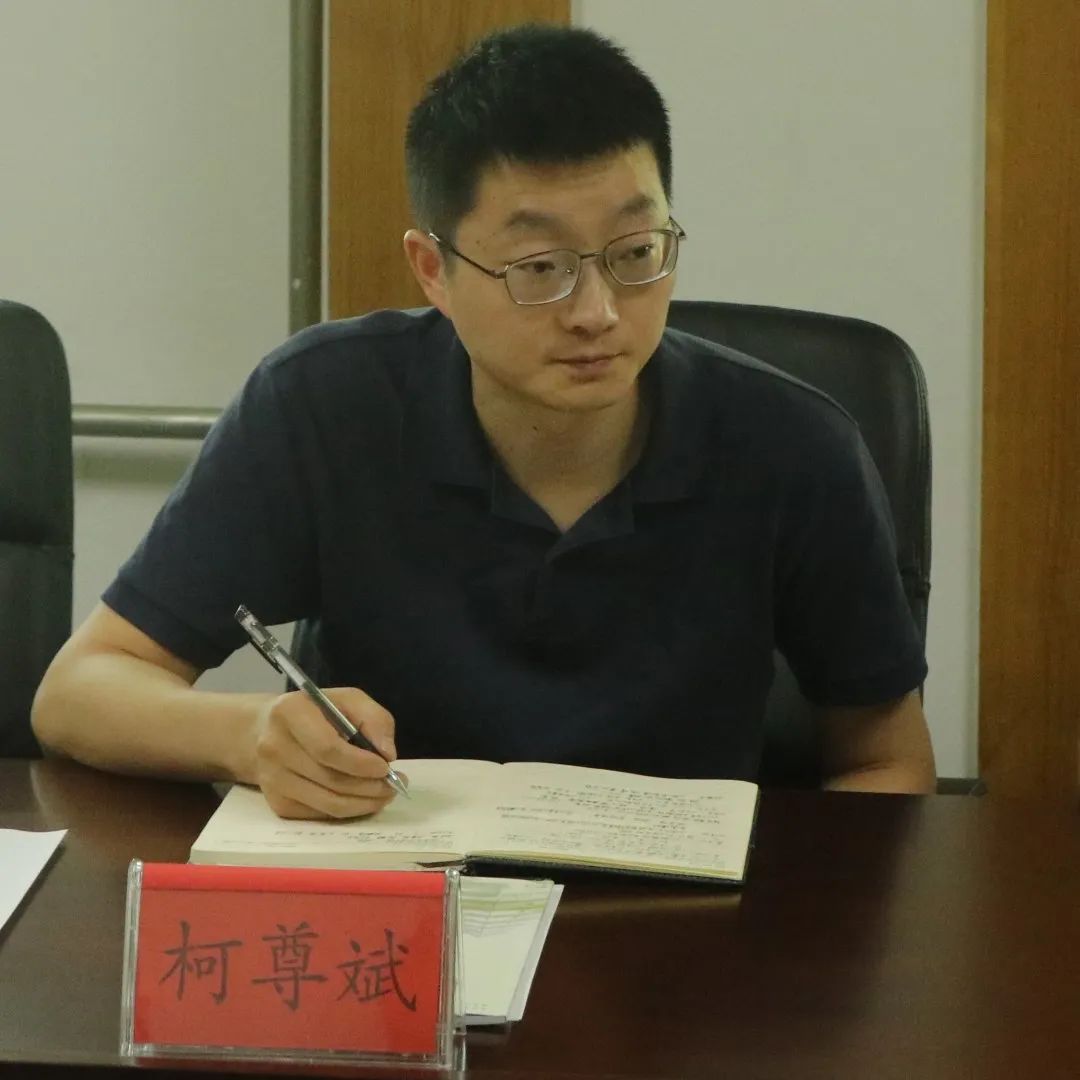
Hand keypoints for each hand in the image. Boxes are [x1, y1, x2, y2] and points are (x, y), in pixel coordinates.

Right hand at [251, 687, 402, 818]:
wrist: (267, 730)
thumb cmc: (316, 712)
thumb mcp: (348, 700)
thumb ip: (374, 719)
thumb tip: (387, 753)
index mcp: (290, 713)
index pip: (327, 748)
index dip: (361, 762)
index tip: (386, 767)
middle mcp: (274, 747)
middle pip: (330, 779)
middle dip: (369, 786)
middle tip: (393, 785)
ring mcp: (272, 779)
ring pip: (328, 803)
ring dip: (363, 803)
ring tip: (384, 794)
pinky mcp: (277, 803)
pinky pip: (320, 814)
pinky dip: (347, 810)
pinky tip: (361, 799)